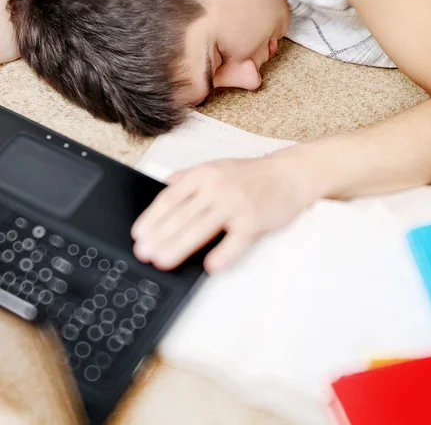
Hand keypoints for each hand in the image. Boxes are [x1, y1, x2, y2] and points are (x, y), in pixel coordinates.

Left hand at [130, 154, 316, 272]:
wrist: (289, 174)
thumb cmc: (252, 175)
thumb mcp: (217, 166)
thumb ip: (189, 177)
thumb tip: (164, 187)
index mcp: (205, 174)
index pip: (171, 197)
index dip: (152, 217)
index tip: (139, 234)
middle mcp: (218, 187)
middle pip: (182, 215)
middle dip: (159, 237)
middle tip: (144, 253)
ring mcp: (237, 204)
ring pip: (201, 229)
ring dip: (179, 247)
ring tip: (163, 261)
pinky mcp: (254, 221)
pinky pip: (235, 242)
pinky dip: (222, 255)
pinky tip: (209, 265)